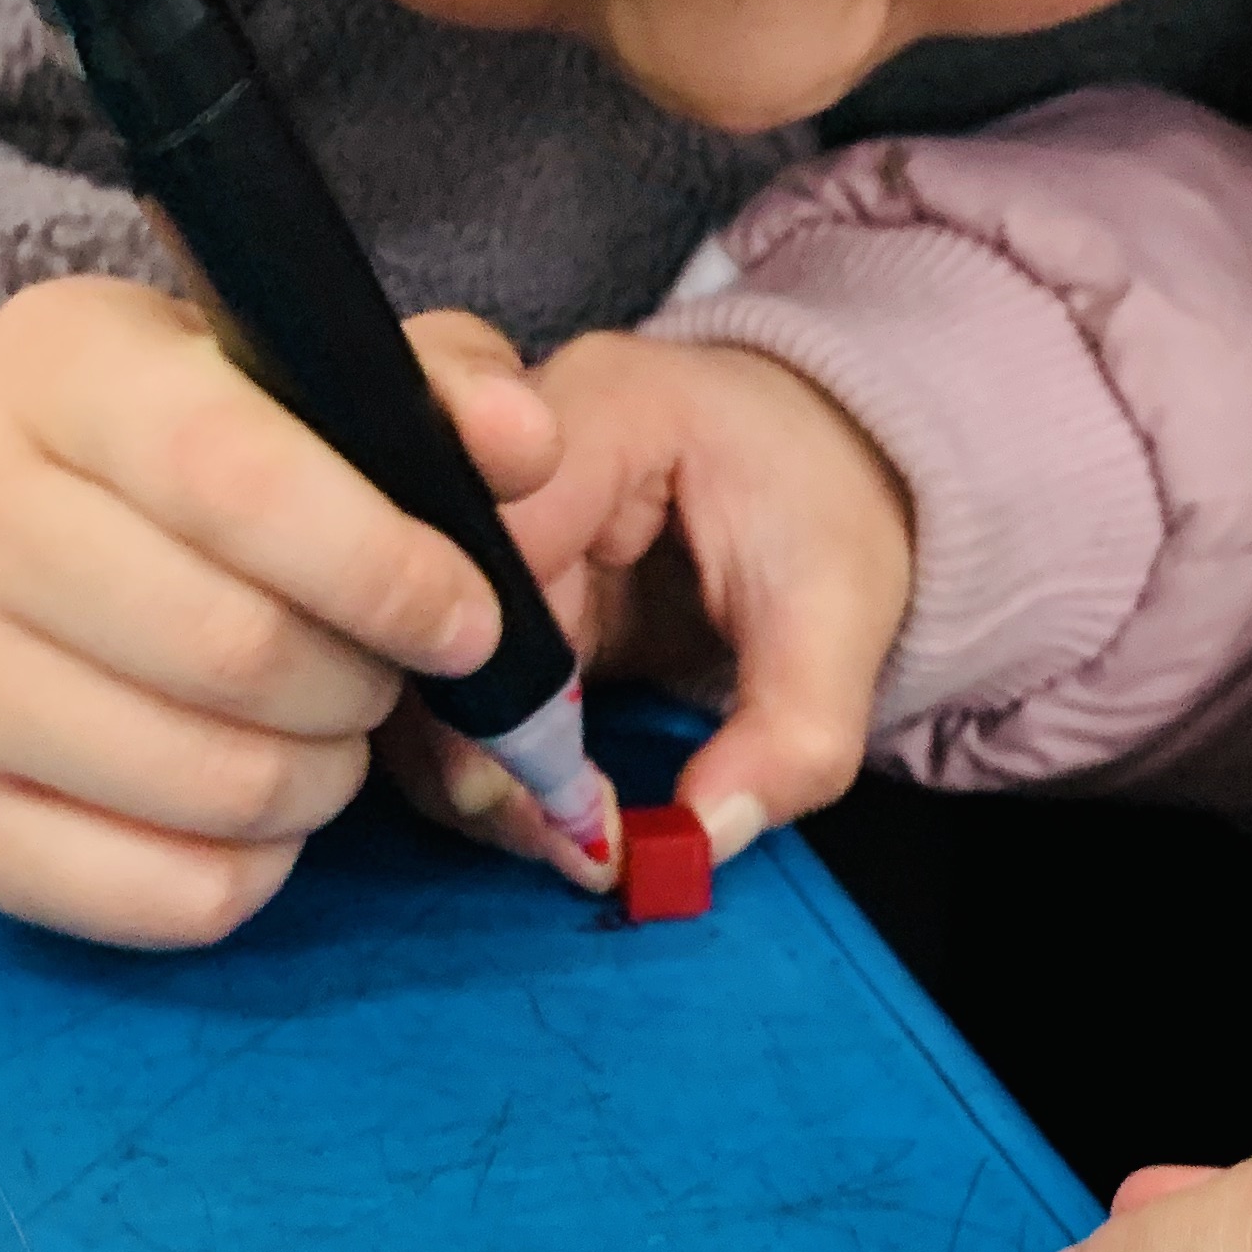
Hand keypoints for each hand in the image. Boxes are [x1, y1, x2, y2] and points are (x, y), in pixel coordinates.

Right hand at [0, 275, 588, 946]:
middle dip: (361, 684)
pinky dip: (260, 869)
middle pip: (232, 650)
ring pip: (214, 786)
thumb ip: (430, 387)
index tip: (472, 620)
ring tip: (322, 731)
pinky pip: (171, 896)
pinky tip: (252, 806)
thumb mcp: (289, 373)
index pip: (234, 478)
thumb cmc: (177, 448)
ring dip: (323, 778)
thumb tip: (523, 447)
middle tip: (381, 672)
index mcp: (57, 371)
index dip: (384, 567)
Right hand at [387, 332, 911, 867]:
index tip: (563, 795)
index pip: (500, 535)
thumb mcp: (840, 614)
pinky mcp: (470, 581)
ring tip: (558, 842)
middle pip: (432, 598)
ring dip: (467, 766)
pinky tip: (539, 815)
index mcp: (603, 409)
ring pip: (411, 650)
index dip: (509, 677)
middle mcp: (505, 448)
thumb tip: (701, 835)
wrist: (820, 461)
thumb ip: (792, 730)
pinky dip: (476, 760)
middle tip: (558, 840)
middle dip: (481, 744)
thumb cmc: (824, 508)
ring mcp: (475, 514)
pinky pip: (435, 677)